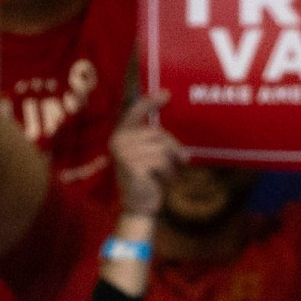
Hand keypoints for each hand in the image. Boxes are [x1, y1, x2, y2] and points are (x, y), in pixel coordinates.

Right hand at [110, 93, 180, 217]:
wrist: (139, 206)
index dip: (150, 101)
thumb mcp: (149, 154)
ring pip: (163, 149)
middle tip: (181, 161)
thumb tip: (173, 122)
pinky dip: (168, 173)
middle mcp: (119, 141)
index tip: (167, 94)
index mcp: (121, 135)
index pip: (135, 111)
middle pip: (159, 133)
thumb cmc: (149, 179)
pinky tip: (160, 181)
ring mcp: (124, 153)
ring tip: (165, 175)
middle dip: (174, 149)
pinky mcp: (132, 166)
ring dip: (172, 164)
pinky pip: (162, 162)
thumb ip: (155, 139)